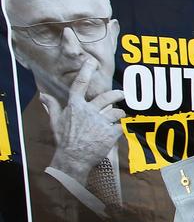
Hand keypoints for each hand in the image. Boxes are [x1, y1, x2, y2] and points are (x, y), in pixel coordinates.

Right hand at [42, 58, 125, 184]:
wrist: (73, 159)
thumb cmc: (64, 141)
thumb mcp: (56, 122)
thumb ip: (53, 107)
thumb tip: (43, 95)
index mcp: (75, 107)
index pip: (80, 84)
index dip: (86, 71)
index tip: (91, 61)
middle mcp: (88, 112)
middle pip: (107, 97)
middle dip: (117, 94)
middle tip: (122, 93)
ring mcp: (100, 122)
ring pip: (117, 113)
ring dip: (119, 115)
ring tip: (117, 119)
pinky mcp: (110, 133)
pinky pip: (120, 127)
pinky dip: (118, 130)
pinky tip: (113, 134)